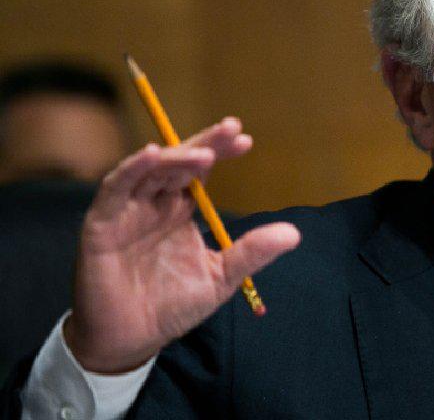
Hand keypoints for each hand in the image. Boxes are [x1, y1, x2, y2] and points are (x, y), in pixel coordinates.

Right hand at [64, 117, 300, 372]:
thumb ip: (252, 253)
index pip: (199, 171)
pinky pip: (114, 190)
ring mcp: (126, 212)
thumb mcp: (221, 277)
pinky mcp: (101, 225)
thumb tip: (295, 233)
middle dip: (204, 144)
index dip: (219, 152)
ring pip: (149, 170)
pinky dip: (132, 170)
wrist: (131, 341)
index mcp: (178, 211)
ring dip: (175, 157)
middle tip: (232, 128)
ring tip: (204, 154)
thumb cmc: (172, 307)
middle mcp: (152, 204)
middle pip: (177, 163)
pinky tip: (152, 155)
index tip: (246, 141)